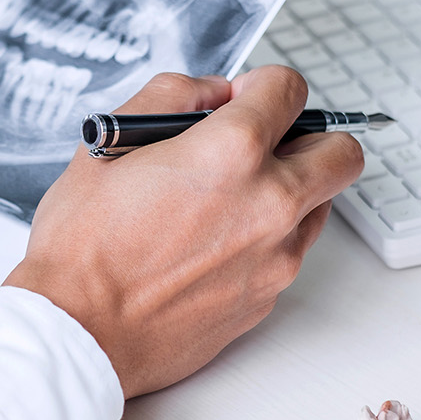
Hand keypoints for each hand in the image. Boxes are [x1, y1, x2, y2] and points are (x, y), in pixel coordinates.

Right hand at [4, 67, 364, 397]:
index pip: (290, 90)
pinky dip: (267, 238)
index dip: (262, 86)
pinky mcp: (268, 297)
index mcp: (231, 153)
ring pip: (321, 205)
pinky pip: (290, 252)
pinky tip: (214, 243)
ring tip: (230, 198)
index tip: (243, 98)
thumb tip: (213, 94)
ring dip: (293, 189)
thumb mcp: (110, 142)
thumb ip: (173, 97)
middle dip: (308, 137)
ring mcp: (276, 257)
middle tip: (264, 144)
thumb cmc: (83, 247)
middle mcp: (269, 203)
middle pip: (341, 152)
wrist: (79, 333)